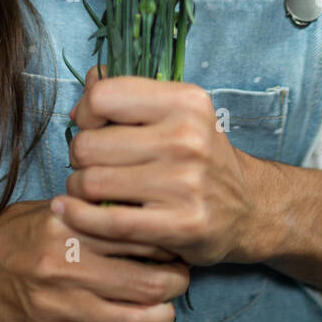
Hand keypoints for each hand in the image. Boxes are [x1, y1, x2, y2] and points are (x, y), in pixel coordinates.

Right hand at [0, 199, 190, 321]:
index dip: (167, 243)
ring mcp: (55, 306)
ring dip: (159, 320)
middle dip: (174, 284)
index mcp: (70, 227)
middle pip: (143, 282)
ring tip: (165, 312)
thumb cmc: (10, 232)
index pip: (137, 237)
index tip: (176, 245)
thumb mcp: (53, 209)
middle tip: (180, 279)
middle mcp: (65, 266)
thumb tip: (144, 218)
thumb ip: (94, 214)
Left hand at [57, 65, 260, 267]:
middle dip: (78, 155)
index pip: (103, 96)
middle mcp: (188, 138)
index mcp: (186, 101)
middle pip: (90, 143)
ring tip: (88, 188)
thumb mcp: (177, 113)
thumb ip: (128, 96)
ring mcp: (186, 183)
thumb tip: (80, 98)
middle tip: (89, 163)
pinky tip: (72, 211)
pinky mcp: (182, 225)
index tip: (89, 125)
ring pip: (93, 182)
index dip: (85, 112)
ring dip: (78, 188)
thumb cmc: (200, 156)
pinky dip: (79, 217)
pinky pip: (108, 222)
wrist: (249, 208)